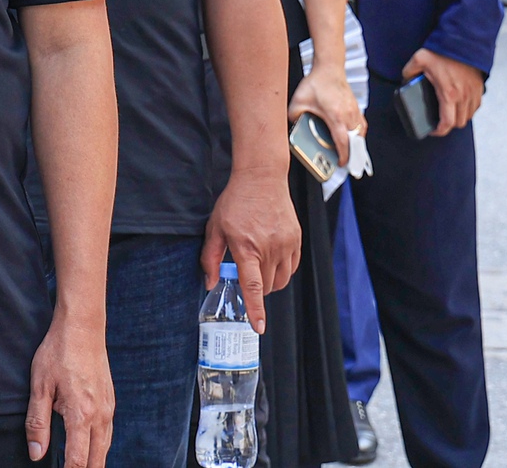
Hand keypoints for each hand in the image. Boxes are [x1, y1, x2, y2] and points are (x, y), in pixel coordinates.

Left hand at [26, 308, 111, 466]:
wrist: (83, 326)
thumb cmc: (58, 352)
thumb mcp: (40, 386)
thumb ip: (37, 422)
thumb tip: (36, 454)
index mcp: (81, 414)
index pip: (77, 460)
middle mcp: (100, 415)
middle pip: (97, 460)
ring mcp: (109, 408)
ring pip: (105, 448)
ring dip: (94, 462)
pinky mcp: (110, 401)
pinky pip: (108, 433)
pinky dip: (99, 447)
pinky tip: (91, 448)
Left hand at [202, 163, 300, 328]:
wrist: (262, 177)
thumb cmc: (235, 202)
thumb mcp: (215, 227)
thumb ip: (210, 257)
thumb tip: (210, 282)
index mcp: (246, 246)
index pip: (253, 286)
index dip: (256, 309)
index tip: (259, 328)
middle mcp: (269, 247)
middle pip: (267, 286)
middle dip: (256, 288)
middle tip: (246, 272)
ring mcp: (286, 244)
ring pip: (281, 280)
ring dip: (270, 282)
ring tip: (258, 265)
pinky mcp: (296, 239)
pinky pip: (292, 268)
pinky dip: (282, 270)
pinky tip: (271, 258)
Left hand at [290, 62, 364, 160]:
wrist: (329, 68)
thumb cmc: (317, 82)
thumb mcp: (298, 100)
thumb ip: (294, 116)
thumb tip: (293, 128)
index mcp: (335, 115)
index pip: (343, 141)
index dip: (343, 155)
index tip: (340, 163)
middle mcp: (348, 114)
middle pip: (355, 141)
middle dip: (352, 155)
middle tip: (346, 164)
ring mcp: (354, 111)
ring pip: (360, 135)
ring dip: (355, 146)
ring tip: (348, 155)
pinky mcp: (357, 108)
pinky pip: (361, 127)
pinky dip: (358, 135)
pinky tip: (351, 139)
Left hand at [403, 48, 485, 134]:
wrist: (464, 40)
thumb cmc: (444, 51)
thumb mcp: (420, 59)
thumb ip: (409, 71)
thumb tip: (405, 79)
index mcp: (449, 94)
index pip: (447, 123)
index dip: (439, 131)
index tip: (432, 130)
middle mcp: (464, 97)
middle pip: (459, 123)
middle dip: (448, 125)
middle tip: (439, 120)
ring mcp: (474, 93)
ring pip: (469, 116)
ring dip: (459, 117)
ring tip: (449, 112)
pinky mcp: (480, 88)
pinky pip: (476, 106)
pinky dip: (468, 109)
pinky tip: (459, 103)